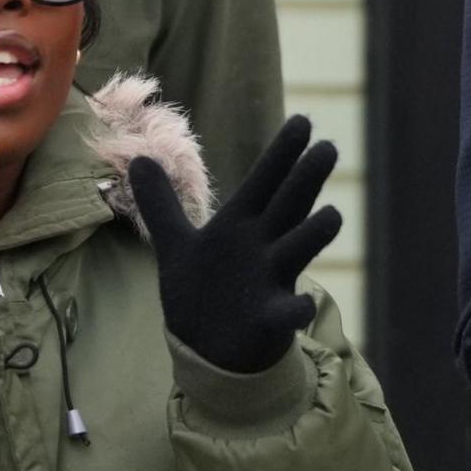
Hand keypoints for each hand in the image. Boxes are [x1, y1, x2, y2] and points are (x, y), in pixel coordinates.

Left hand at [133, 116, 341, 374]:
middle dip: (306, 179)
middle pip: (289, 206)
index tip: (303, 121)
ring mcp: (271, 281)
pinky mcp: (269, 320)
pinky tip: (302, 306)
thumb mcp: (177, 244)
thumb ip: (161, 204)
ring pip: (298, 252)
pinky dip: (295, 310)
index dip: (282, 154)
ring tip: (332, 216)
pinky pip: (287, 313)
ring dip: (313, 235)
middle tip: (328, 148)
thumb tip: (138, 158)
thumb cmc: (204, 290)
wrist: (209, 349)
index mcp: (242, 226)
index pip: (265, 182)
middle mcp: (264, 247)